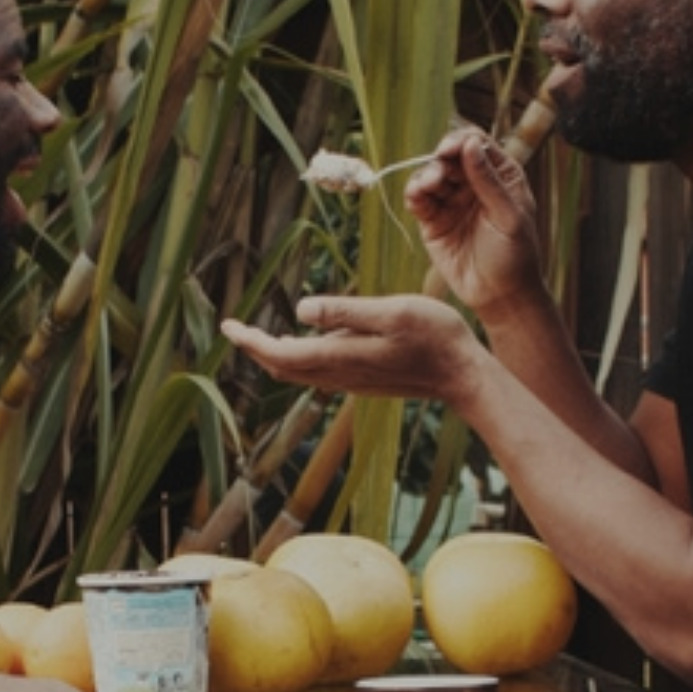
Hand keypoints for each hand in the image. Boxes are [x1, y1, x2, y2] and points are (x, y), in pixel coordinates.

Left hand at [220, 295, 493, 414]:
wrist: (464, 376)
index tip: (228, 325)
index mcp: (342, 356)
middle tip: (235, 328)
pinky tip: (303, 341)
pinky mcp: (363, 380)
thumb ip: (345, 312)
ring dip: (275, 354)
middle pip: (282, 367)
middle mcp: (340, 374)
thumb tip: (299, 311)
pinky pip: (317, 372)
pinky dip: (298, 358)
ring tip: (258, 333)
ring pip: (298, 373)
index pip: (280, 354)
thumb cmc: (436, 337)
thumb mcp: (393, 312)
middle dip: (255, 349)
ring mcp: (351, 380)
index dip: (250, 341)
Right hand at [404, 128, 544, 323]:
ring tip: (429, 186)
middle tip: (438, 173)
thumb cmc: (515, 257)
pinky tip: (417, 197)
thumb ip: (489, 180)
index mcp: (501, 177)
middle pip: (450, 157)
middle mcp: (474, 184)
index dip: (461, 141)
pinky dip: (414, 194)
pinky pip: (419, 199)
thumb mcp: (509, 216)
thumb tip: (471, 143)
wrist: (499, 297)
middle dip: (441, 161)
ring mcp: (452, 201)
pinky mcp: (433, 220)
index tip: (449, 149)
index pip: (477, 145)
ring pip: (432, 175)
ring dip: (426, 175)